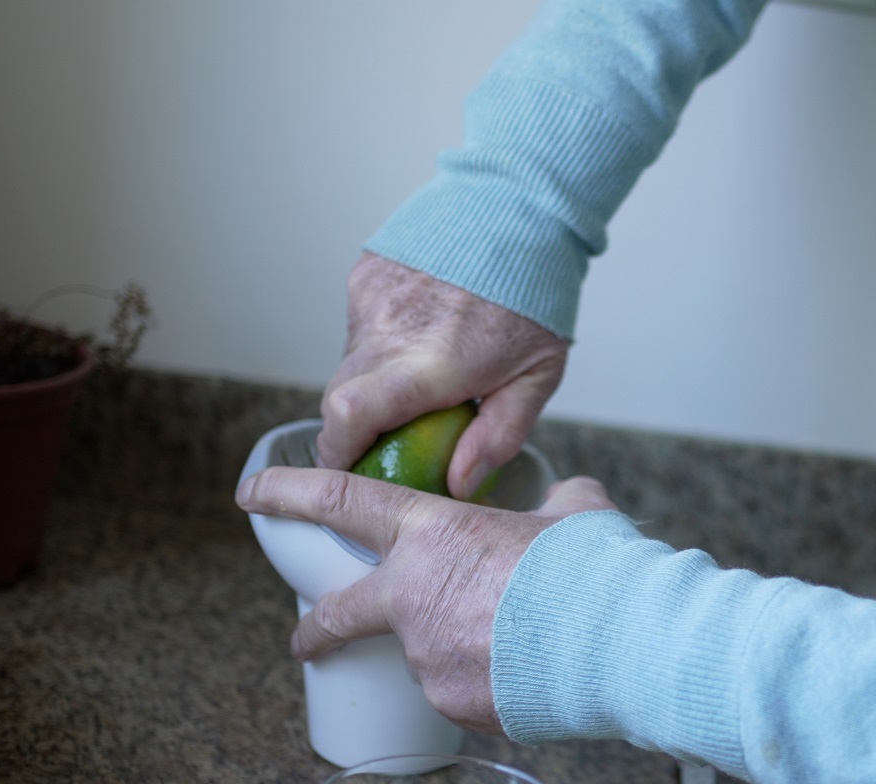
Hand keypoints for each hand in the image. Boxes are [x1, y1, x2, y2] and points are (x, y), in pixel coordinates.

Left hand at [235, 468, 616, 733]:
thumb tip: (565, 498)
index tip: (252, 495)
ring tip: (524, 648)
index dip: (289, 494)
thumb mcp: (575, 513)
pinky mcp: (453, 706)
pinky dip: (488, 686)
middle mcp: (412, 598)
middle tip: (305, 640)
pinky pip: (463, 694)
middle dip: (315, 630)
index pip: (340, 502)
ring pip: (428, 656)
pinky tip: (531, 676)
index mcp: (432, 534)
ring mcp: (428, 658)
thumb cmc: (595, 570)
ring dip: (461, 653)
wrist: (618, 644)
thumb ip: (553, 504)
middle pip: (339, 613)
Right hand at [319, 253, 568, 498]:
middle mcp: (391, 329)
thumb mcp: (537, 377)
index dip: (338, 452)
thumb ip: (498, 437)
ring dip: (375, 381)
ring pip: (350, 363)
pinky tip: (422, 330)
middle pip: (338, 398)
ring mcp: (372, 299)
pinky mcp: (365, 276)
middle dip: (355, 427)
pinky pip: (359, 328)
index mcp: (434, 362)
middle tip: (397, 431)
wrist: (520, 205)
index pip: (351, 416)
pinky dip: (382, 342)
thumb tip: (458, 485)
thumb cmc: (536, 295)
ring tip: (426, 367)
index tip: (351, 471)